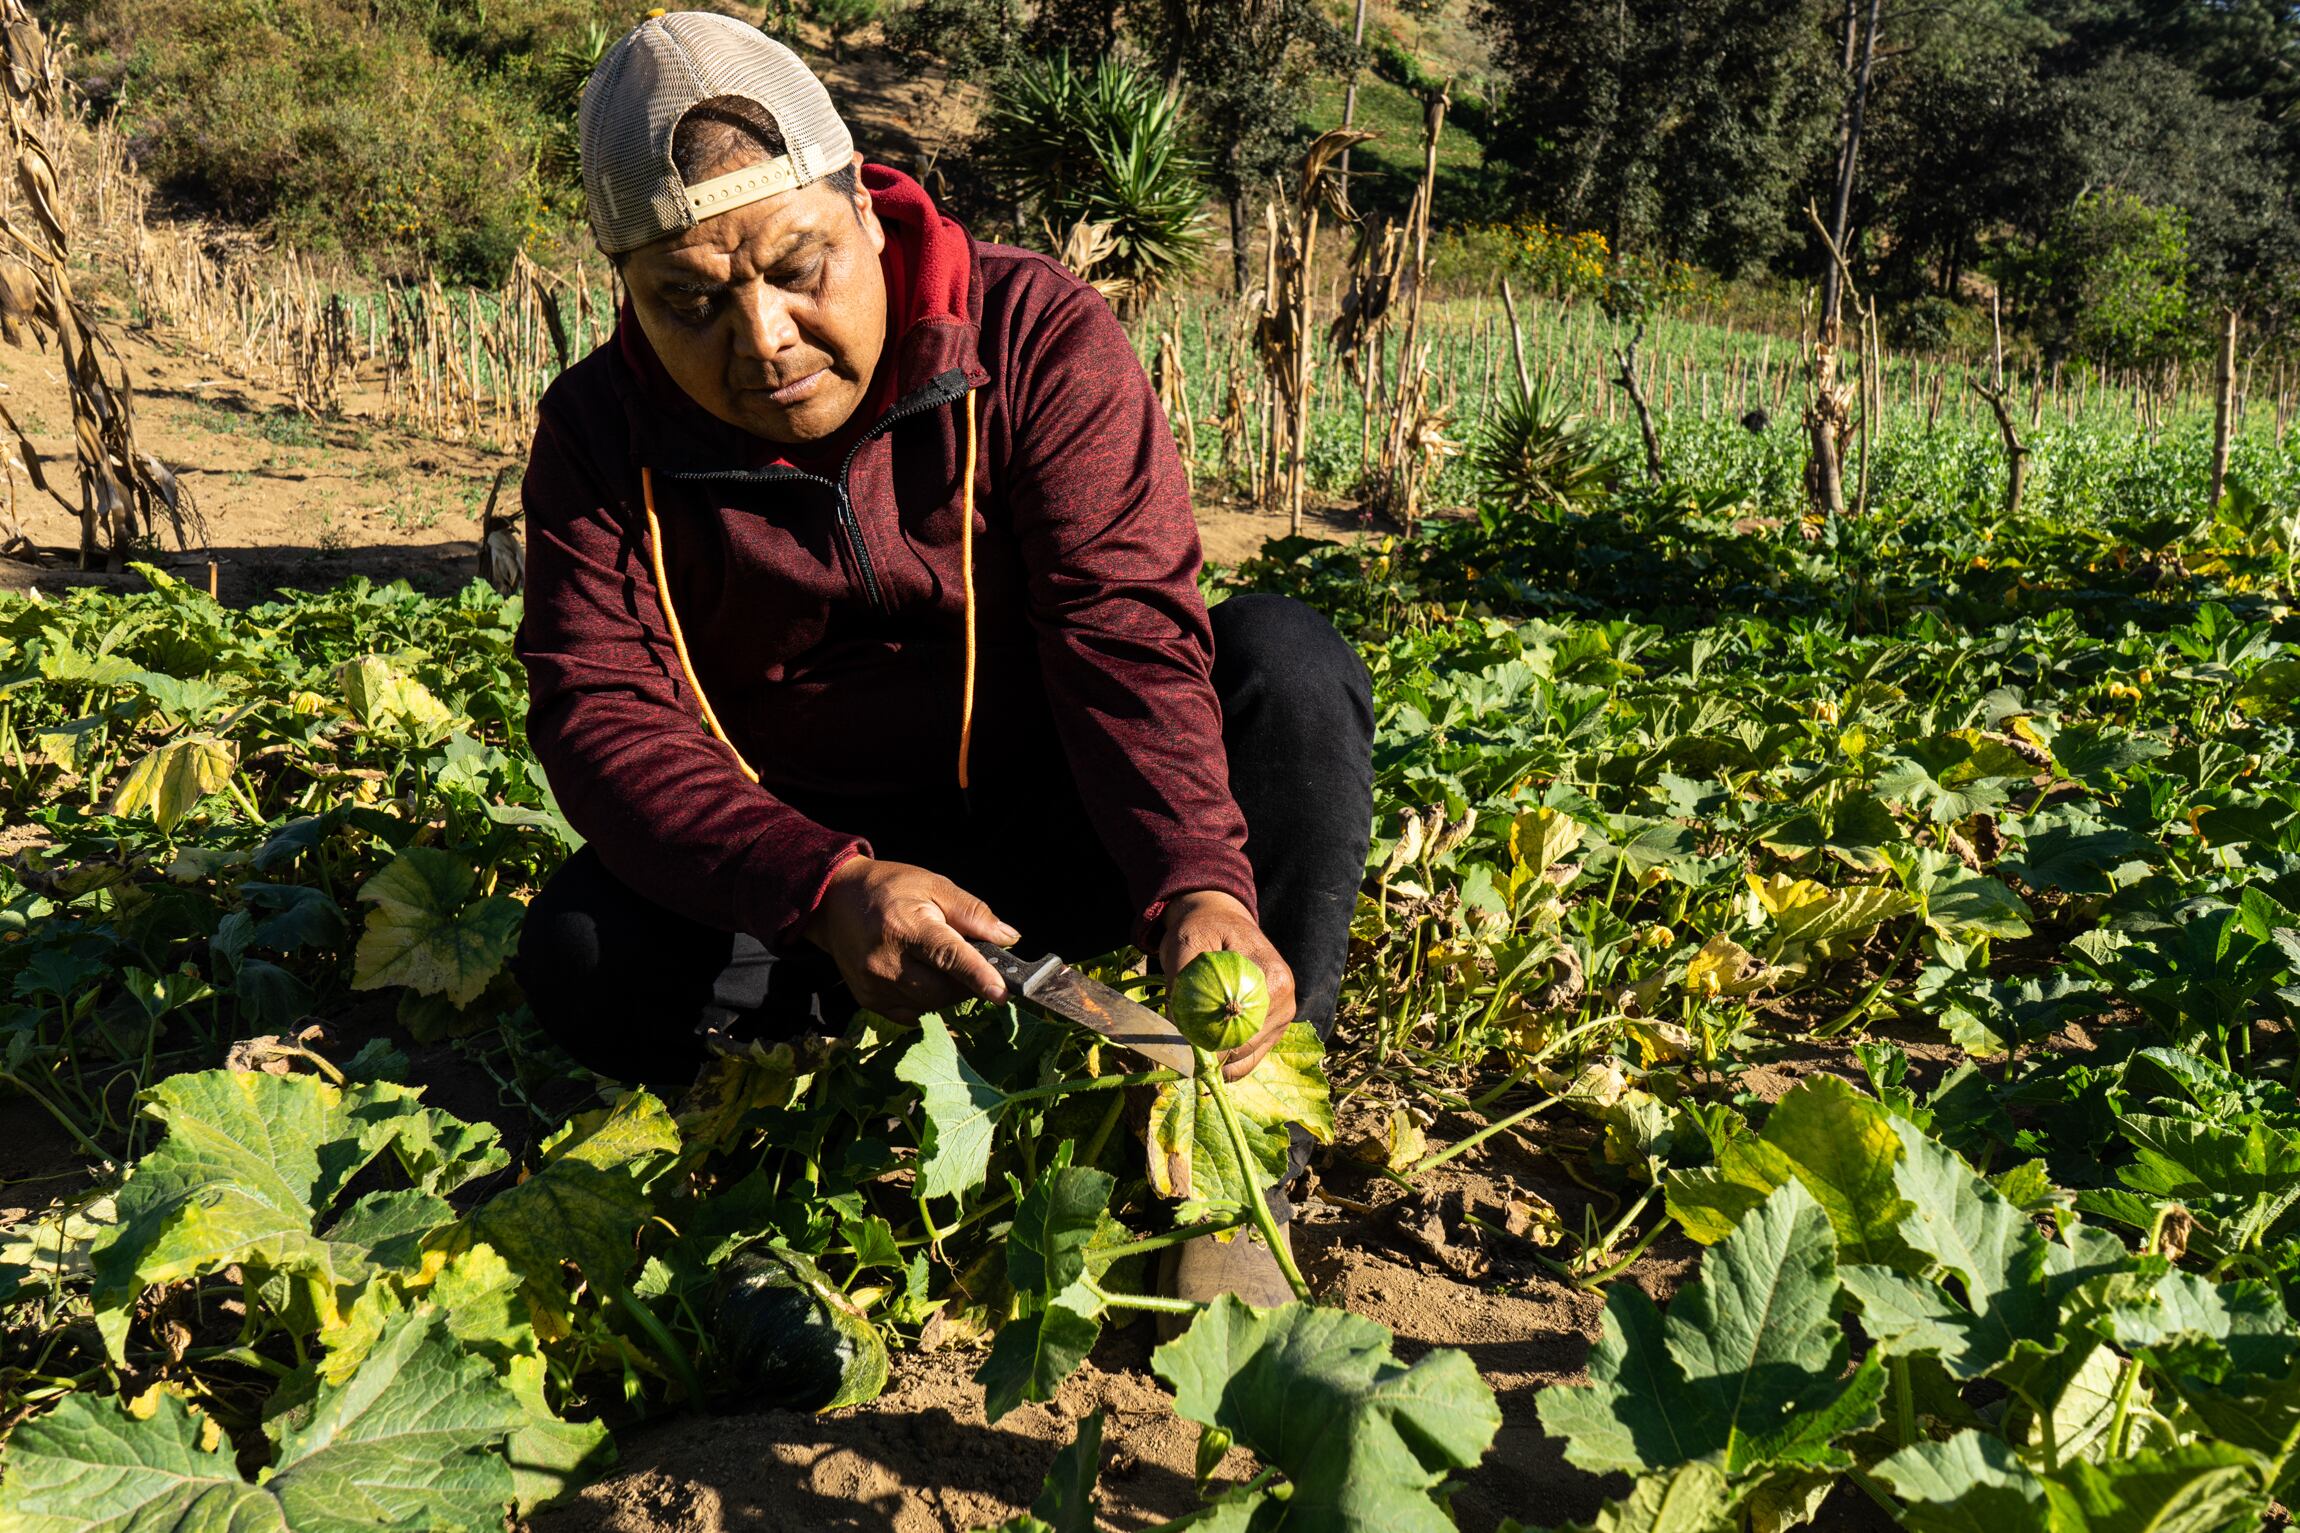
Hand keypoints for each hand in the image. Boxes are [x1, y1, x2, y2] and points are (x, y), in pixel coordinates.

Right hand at [804, 855, 1017, 1023]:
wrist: (833, 900)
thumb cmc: (890, 889)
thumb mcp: (934, 885)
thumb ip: (973, 913)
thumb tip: (1008, 938)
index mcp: (906, 928)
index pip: (949, 957)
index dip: (978, 976)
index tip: (1002, 993)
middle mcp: (886, 961)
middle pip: (942, 990)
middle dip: (966, 983)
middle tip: (971, 963)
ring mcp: (873, 984)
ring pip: (928, 1005)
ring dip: (946, 991)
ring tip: (937, 962)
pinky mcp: (867, 999)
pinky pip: (909, 1013)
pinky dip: (925, 1000)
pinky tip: (920, 976)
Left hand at [1159, 889, 1295, 1080]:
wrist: (1219, 918)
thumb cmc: (1203, 928)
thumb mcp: (1186, 943)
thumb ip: (1182, 981)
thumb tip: (1177, 1029)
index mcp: (1273, 981)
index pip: (1241, 1031)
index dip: (1207, 1046)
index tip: (1178, 1048)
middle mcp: (1285, 1003)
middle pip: (1244, 1050)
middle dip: (1209, 1057)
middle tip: (1177, 1053)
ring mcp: (1281, 1018)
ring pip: (1245, 1060)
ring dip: (1216, 1062)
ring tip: (1187, 1052)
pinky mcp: (1271, 1028)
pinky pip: (1247, 1057)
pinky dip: (1223, 1060)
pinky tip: (1202, 1051)